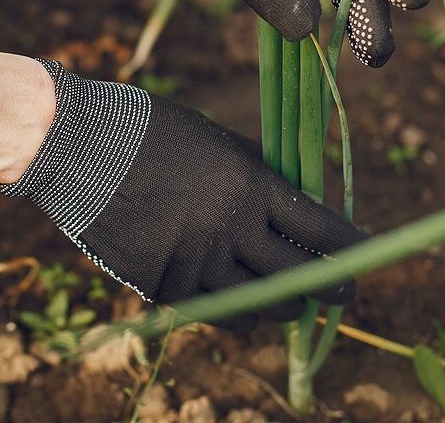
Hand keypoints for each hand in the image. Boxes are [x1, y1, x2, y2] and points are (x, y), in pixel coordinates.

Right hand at [2, 60, 366, 322]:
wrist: (78, 146)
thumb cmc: (151, 131)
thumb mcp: (217, 142)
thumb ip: (258, 177)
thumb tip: (298, 204)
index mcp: (250, 185)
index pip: (323, 231)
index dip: (352, 250)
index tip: (365, 258)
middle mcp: (230, 229)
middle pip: (301, 280)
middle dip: (329, 289)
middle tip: (341, 293)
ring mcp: (195, 262)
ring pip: (260, 305)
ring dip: (281, 305)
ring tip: (288, 301)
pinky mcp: (161, 285)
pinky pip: (213, 313)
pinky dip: (233, 312)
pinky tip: (240, 306)